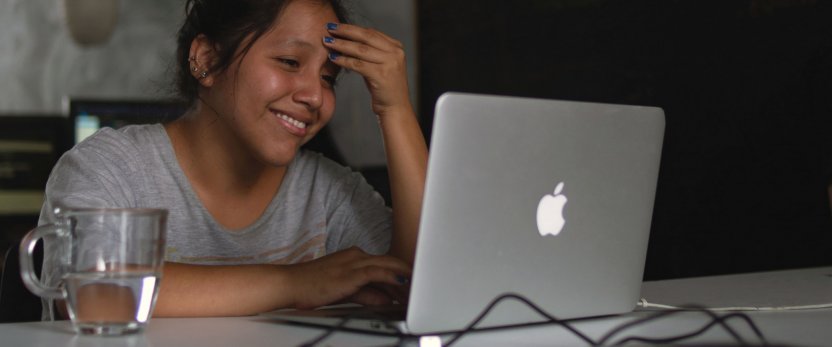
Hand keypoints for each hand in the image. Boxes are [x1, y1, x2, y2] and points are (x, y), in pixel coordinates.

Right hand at [284, 247, 410, 308]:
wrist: (290, 285)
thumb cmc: (312, 287)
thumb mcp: (345, 291)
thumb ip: (367, 294)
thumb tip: (386, 299)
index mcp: (354, 257)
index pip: (384, 264)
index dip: (401, 273)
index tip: (413, 284)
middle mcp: (356, 256)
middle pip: (390, 261)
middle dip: (407, 273)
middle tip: (422, 284)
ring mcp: (353, 262)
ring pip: (387, 265)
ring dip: (404, 276)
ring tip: (418, 286)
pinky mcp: (350, 272)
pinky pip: (377, 272)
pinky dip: (392, 276)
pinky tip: (403, 282)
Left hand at [323, 23, 411, 116]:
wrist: (395, 108)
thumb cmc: (385, 88)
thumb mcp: (380, 65)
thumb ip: (371, 52)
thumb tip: (348, 39)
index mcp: (396, 47)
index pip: (371, 33)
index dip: (352, 28)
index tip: (337, 27)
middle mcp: (395, 53)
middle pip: (366, 37)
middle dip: (345, 31)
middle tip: (329, 28)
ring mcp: (390, 63)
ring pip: (360, 49)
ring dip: (341, 45)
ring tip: (327, 42)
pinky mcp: (381, 75)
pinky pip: (358, 64)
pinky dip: (344, 60)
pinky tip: (333, 57)